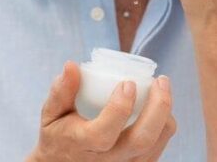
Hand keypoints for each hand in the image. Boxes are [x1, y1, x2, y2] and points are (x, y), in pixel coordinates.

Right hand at [27, 61, 176, 161]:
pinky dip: (164, 128)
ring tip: (161, 89)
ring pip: (154, 145)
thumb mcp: (51, 115)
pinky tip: (160, 108)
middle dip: (157, 108)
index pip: (104, 133)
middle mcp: (106, 161)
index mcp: (82, 145)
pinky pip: (158, 150)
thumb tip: (71, 65)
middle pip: (140, 140)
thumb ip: (61, 91)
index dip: (120, 108)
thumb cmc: (58, 136)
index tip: (128, 83)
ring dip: (164, 115)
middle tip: (160, 81)